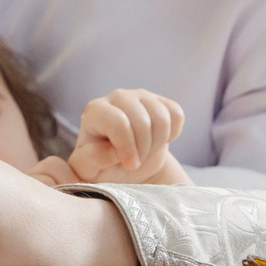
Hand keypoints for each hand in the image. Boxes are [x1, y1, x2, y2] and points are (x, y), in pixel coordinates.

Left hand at [66, 89, 188, 185]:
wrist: (127, 163)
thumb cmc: (102, 165)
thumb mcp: (89, 170)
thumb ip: (92, 160)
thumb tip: (112, 151)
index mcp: (95, 111)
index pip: (119, 124)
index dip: (128, 148)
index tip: (130, 165)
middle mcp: (117, 97)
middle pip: (142, 122)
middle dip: (143, 149)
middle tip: (137, 161)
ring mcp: (141, 96)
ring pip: (162, 118)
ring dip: (158, 143)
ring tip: (146, 151)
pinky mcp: (161, 100)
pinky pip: (176, 115)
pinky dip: (173, 134)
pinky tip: (158, 140)